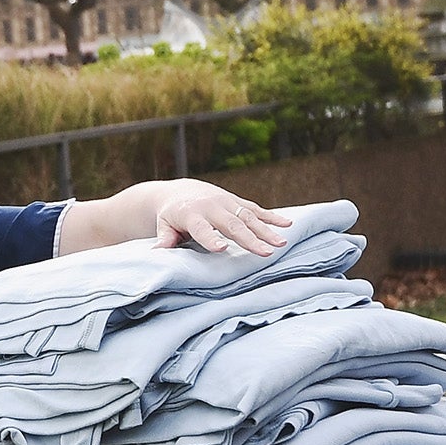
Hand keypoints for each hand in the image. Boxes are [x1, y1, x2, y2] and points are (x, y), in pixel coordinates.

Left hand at [152, 182, 290, 255]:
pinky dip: (272, 217)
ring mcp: (227, 203)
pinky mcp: (237, 202)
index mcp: (192, 215)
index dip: (211, 238)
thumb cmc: (171, 215)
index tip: (222, 248)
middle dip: (250, 239)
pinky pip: (257, 210)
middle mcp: (213, 207)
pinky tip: (287, 225)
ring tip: (281, 243)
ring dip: (266, 230)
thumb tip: (158, 251)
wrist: (180, 192)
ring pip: (249, 218)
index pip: (203, 229)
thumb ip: (164, 237)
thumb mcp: (162, 225)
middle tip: (265, 253)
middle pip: (233, 225)